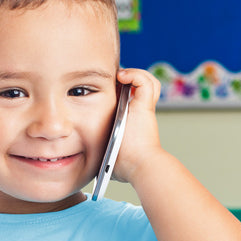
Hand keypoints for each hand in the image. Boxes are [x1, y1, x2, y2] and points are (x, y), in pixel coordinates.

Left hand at [112, 68, 162, 184]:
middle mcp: (140, 113)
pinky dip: (135, 75)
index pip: (130, 100)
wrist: (138, 166)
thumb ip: (103, 153)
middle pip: (142, 88)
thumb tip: (93, 162)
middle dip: (127, 81)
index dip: (121, 93)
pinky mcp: (145, 106)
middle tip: (111, 80)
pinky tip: (122, 78)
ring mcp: (144, 108)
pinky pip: (144, 81)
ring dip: (135, 75)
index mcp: (132, 122)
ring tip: (120, 77)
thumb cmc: (123, 166)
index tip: (104, 92)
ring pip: (147, 82)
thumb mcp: (109, 157)